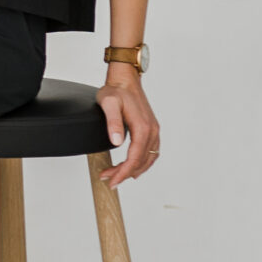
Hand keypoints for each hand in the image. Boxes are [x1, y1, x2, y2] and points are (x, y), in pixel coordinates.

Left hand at [96, 68, 159, 186]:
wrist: (126, 79)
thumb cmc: (116, 91)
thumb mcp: (109, 104)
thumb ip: (113, 123)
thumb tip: (116, 142)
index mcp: (143, 127)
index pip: (135, 158)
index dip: (123, 172)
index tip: (113, 181)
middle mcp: (152, 131)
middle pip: (141, 161)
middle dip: (125, 173)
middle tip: (108, 179)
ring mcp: (153, 130)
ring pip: (148, 158)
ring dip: (133, 169)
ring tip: (116, 175)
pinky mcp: (151, 129)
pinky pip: (151, 152)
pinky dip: (142, 162)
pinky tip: (132, 166)